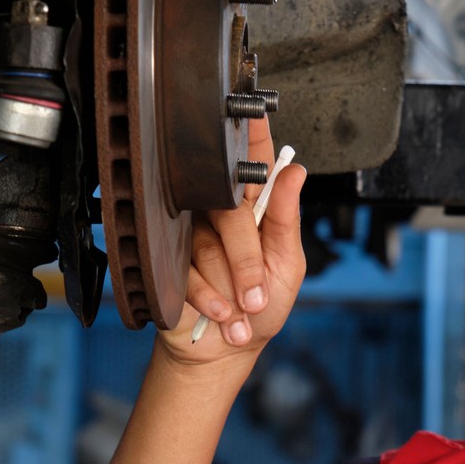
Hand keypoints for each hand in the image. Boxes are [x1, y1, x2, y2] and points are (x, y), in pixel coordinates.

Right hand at [158, 116, 307, 364]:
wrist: (225, 350)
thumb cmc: (262, 306)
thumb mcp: (288, 266)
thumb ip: (288, 220)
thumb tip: (295, 172)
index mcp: (255, 208)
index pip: (255, 162)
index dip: (254, 135)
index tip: (255, 113)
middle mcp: (221, 214)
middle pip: (229, 211)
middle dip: (247, 263)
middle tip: (258, 298)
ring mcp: (192, 234)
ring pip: (206, 245)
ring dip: (230, 288)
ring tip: (244, 313)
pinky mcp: (169, 258)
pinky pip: (186, 270)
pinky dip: (209, 298)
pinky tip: (223, 314)